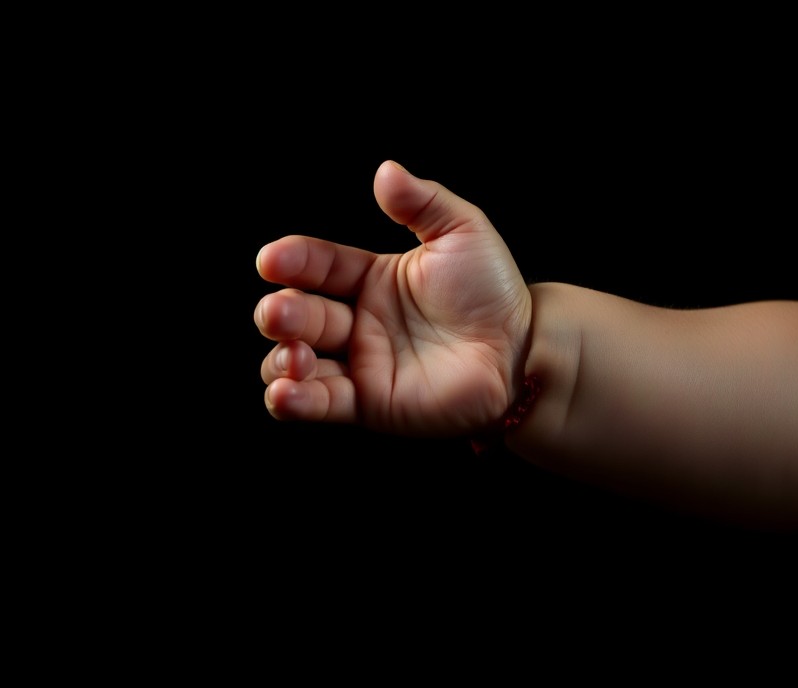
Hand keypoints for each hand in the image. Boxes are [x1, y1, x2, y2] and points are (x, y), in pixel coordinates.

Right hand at [255, 161, 531, 435]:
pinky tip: (287, 393)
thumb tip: (385, 171)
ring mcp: (361, 365)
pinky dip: (291, 402)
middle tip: (281, 313)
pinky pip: (320, 406)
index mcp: (371, 279)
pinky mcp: (370, 405)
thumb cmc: (495, 292)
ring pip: (295, 363)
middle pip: (299, 314)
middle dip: (280, 313)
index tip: (273, 260)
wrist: (523, 351)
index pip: (317, 265)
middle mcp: (358, 322)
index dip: (292, 261)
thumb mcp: (463, 232)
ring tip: (295, 354)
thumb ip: (423, 202)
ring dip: (280, 359)